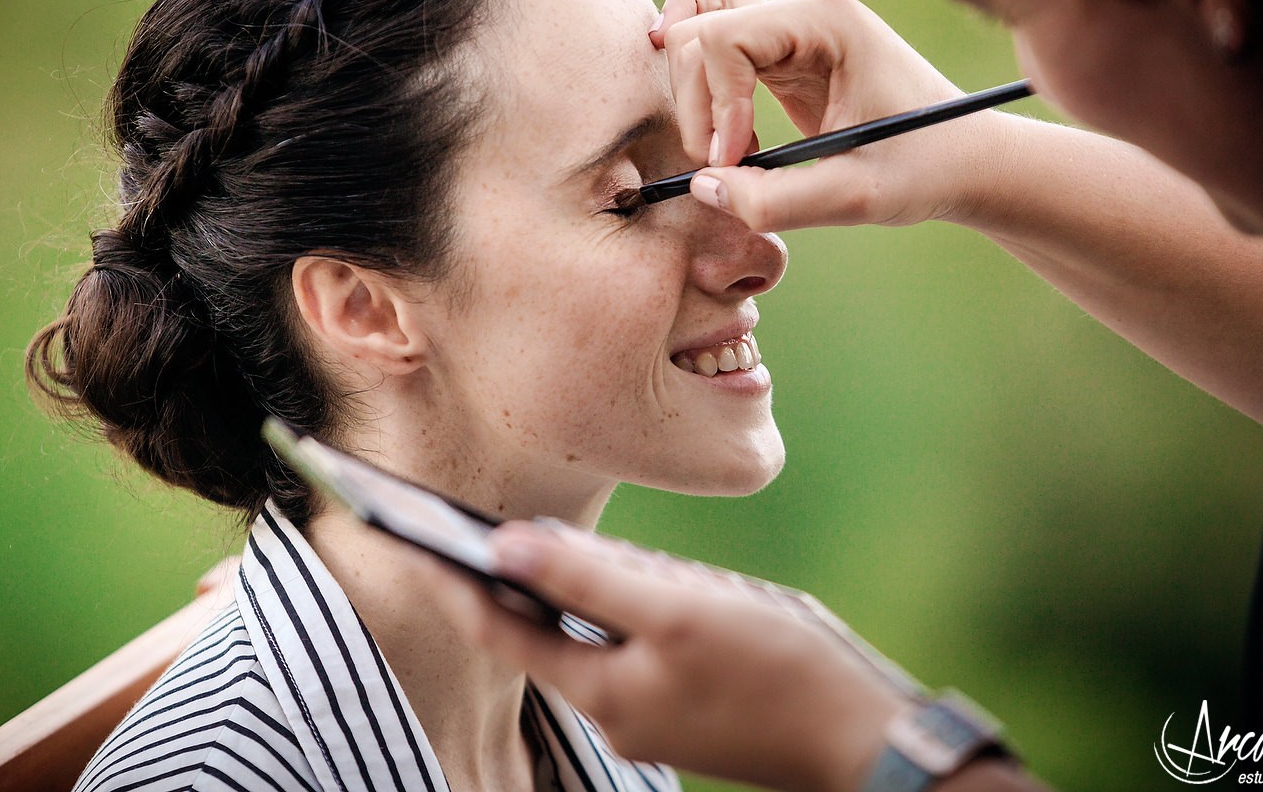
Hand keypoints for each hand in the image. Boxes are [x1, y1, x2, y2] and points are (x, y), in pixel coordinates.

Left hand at [413, 520, 916, 791]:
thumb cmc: (775, 666)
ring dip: (575, 588)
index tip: (398, 532)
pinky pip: (631, 648)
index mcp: (599, 688)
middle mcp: (612, 710)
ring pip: (590, 636)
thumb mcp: (676, 607)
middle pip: (539, 632)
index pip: (495, 626)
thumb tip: (505, 546)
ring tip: (550, 539)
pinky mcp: (684, 706)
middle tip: (458, 524)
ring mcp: (649, 714)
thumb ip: (587, 578)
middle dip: (506, 578)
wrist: (864, 738)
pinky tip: (647, 581)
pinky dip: (623, 608)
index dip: (444, 575)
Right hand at [652, 0, 1013, 230]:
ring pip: (694, 30)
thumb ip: (775, 202)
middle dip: (696, 105)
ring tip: (724, 148)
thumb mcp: (854, 197)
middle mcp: (802, 4)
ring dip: (693, 95)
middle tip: (725, 167)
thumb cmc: (923, 167)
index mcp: (826, 18)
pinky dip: (701, 88)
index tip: (734, 162)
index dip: (713, 105)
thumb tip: (703, 186)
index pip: (722, 37)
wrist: (963, 155)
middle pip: (697, 31)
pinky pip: (710, 43)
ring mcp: (789, 18)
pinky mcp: (779, 43)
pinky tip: (726, 135)